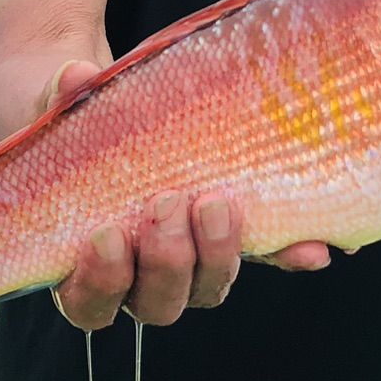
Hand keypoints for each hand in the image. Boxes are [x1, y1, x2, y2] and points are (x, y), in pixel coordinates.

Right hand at [41, 61, 329, 331]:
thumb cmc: (86, 128)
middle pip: (158, 303)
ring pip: (208, 288)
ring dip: (217, 255)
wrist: (131, 115)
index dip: (99, 282)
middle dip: (166, 261)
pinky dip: (289, 253)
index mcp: (88, 266)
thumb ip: (68, 98)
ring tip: (217, 203)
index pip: (90, 304)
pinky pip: (267, 257)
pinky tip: (312, 246)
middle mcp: (144, 279)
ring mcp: (196, 263)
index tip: (106, 235)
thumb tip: (77, 76)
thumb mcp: (72, 111)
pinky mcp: (240, 239)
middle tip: (168, 206)